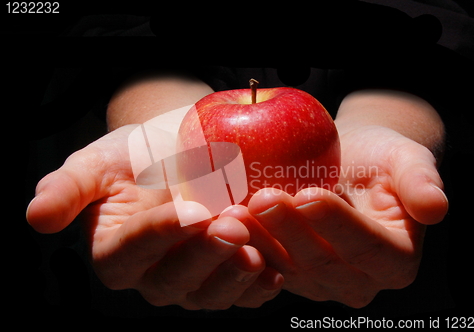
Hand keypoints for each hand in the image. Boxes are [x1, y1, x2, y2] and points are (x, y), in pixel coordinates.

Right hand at [26, 125, 282, 309]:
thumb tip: (37, 217)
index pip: (132, 250)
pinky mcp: (226, 275)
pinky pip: (242, 293)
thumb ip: (68, 189)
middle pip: (175, 279)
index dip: (161, 234)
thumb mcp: (98, 162)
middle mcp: (153, 274)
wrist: (181, 153)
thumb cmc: (137, 157)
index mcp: (116, 251)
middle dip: (205, 255)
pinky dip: (260, 286)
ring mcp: (193, 279)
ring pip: (210, 293)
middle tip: (233, 227)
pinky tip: (277, 270)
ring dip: (235, 276)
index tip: (192, 211)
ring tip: (256, 250)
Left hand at [221, 125, 447, 307]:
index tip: (308, 193)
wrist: (349, 164)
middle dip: (289, 231)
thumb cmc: (379, 158)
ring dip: (259, 241)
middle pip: (322, 261)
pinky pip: (266, 263)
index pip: (366, 246)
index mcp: (395, 260)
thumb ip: (421, 181)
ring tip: (234, 212)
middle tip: (261, 198)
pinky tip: (225, 220)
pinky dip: (246, 244)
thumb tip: (436, 208)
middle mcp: (359, 281)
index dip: (337, 223)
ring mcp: (320, 284)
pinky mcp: (290, 275)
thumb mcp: (407, 158)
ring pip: (287, 267)